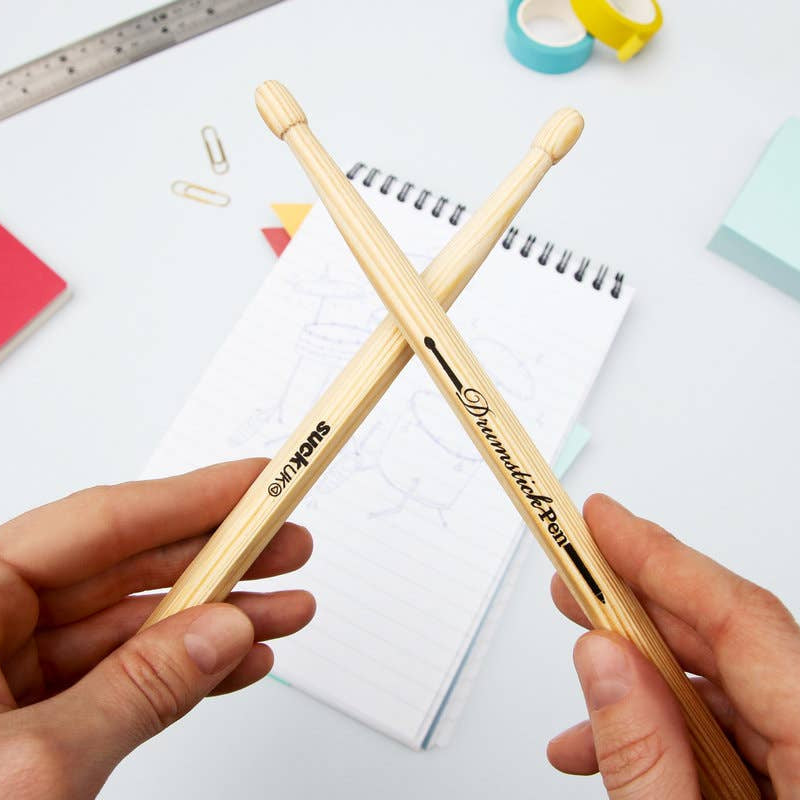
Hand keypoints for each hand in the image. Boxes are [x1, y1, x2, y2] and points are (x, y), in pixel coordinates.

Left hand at [0, 459, 314, 798]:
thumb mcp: (32, 770)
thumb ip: (136, 691)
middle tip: (286, 544)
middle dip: (217, 558)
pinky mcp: (35, 717)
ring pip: (134, 624)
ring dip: (217, 619)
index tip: (256, 483)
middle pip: (124, 568)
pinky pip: (123, 675)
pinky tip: (240, 663)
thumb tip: (221, 631)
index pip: (99, 523)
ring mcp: (11, 674)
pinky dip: (185, 672)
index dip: (191, 497)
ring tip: (287, 610)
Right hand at [547, 494, 799, 798]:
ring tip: (580, 693)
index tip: (602, 521)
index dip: (660, 558)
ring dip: (644, 686)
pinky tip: (613, 748)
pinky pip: (737, 736)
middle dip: (638, 613)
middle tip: (572, 584)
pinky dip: (672, 733)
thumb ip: (645, 758)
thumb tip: (601, 660)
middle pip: (731, 644)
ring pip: (728, 691)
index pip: (741, 619)